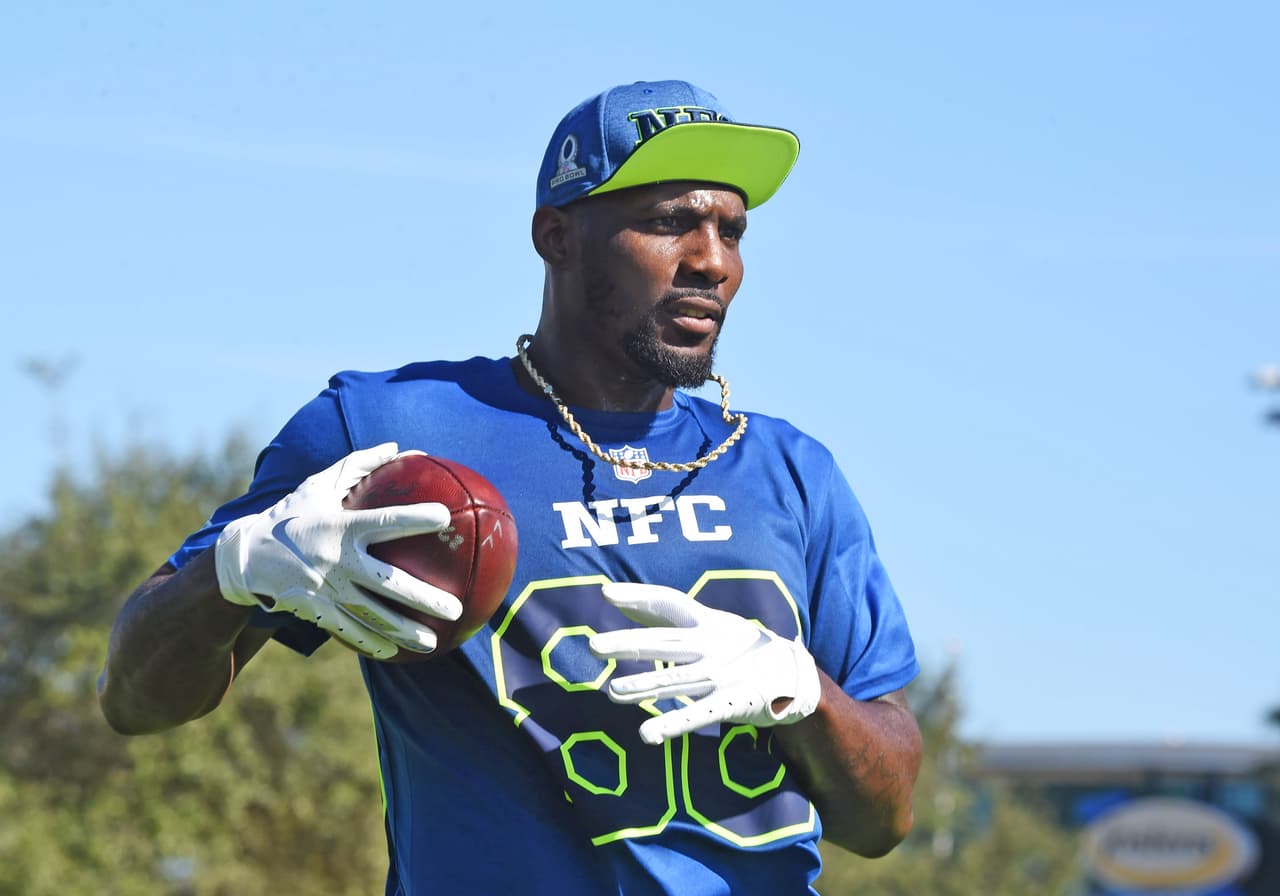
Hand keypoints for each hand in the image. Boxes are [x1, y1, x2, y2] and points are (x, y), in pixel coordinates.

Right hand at [214, 442, 462, 659]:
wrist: (245, 556)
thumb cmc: (292, 515)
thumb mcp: (319, 485)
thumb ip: (359, 465)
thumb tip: (397, 447)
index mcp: (341, 526)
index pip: (385, 522)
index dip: (415, 518)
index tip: (446, 517)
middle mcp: (336, 560)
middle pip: (388, 583)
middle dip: (424, 599)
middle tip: (455, 609)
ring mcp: (326, 590)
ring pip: (373, 616)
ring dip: (405, 631)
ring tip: (435, 642)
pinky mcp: (315, 611)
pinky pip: (349, 631)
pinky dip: (373, 644)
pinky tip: (397, 652)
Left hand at [589, 583, 820, 744]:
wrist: (795, 673)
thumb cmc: (742, 645)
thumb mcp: (714, 623)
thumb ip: (673, 617)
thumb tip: (628, 603)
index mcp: (708, 621)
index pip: (670, 603)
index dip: (640, 596)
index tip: (607, 594)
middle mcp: (712, 645)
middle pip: (664, 643)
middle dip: (629, 644)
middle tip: (594, 645)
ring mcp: (722, 675)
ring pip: (675, 681)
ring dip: (643, 687)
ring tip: (612, 692)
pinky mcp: (731, 703)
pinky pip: (696, 715)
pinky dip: (671, 724)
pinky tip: (647, 733)